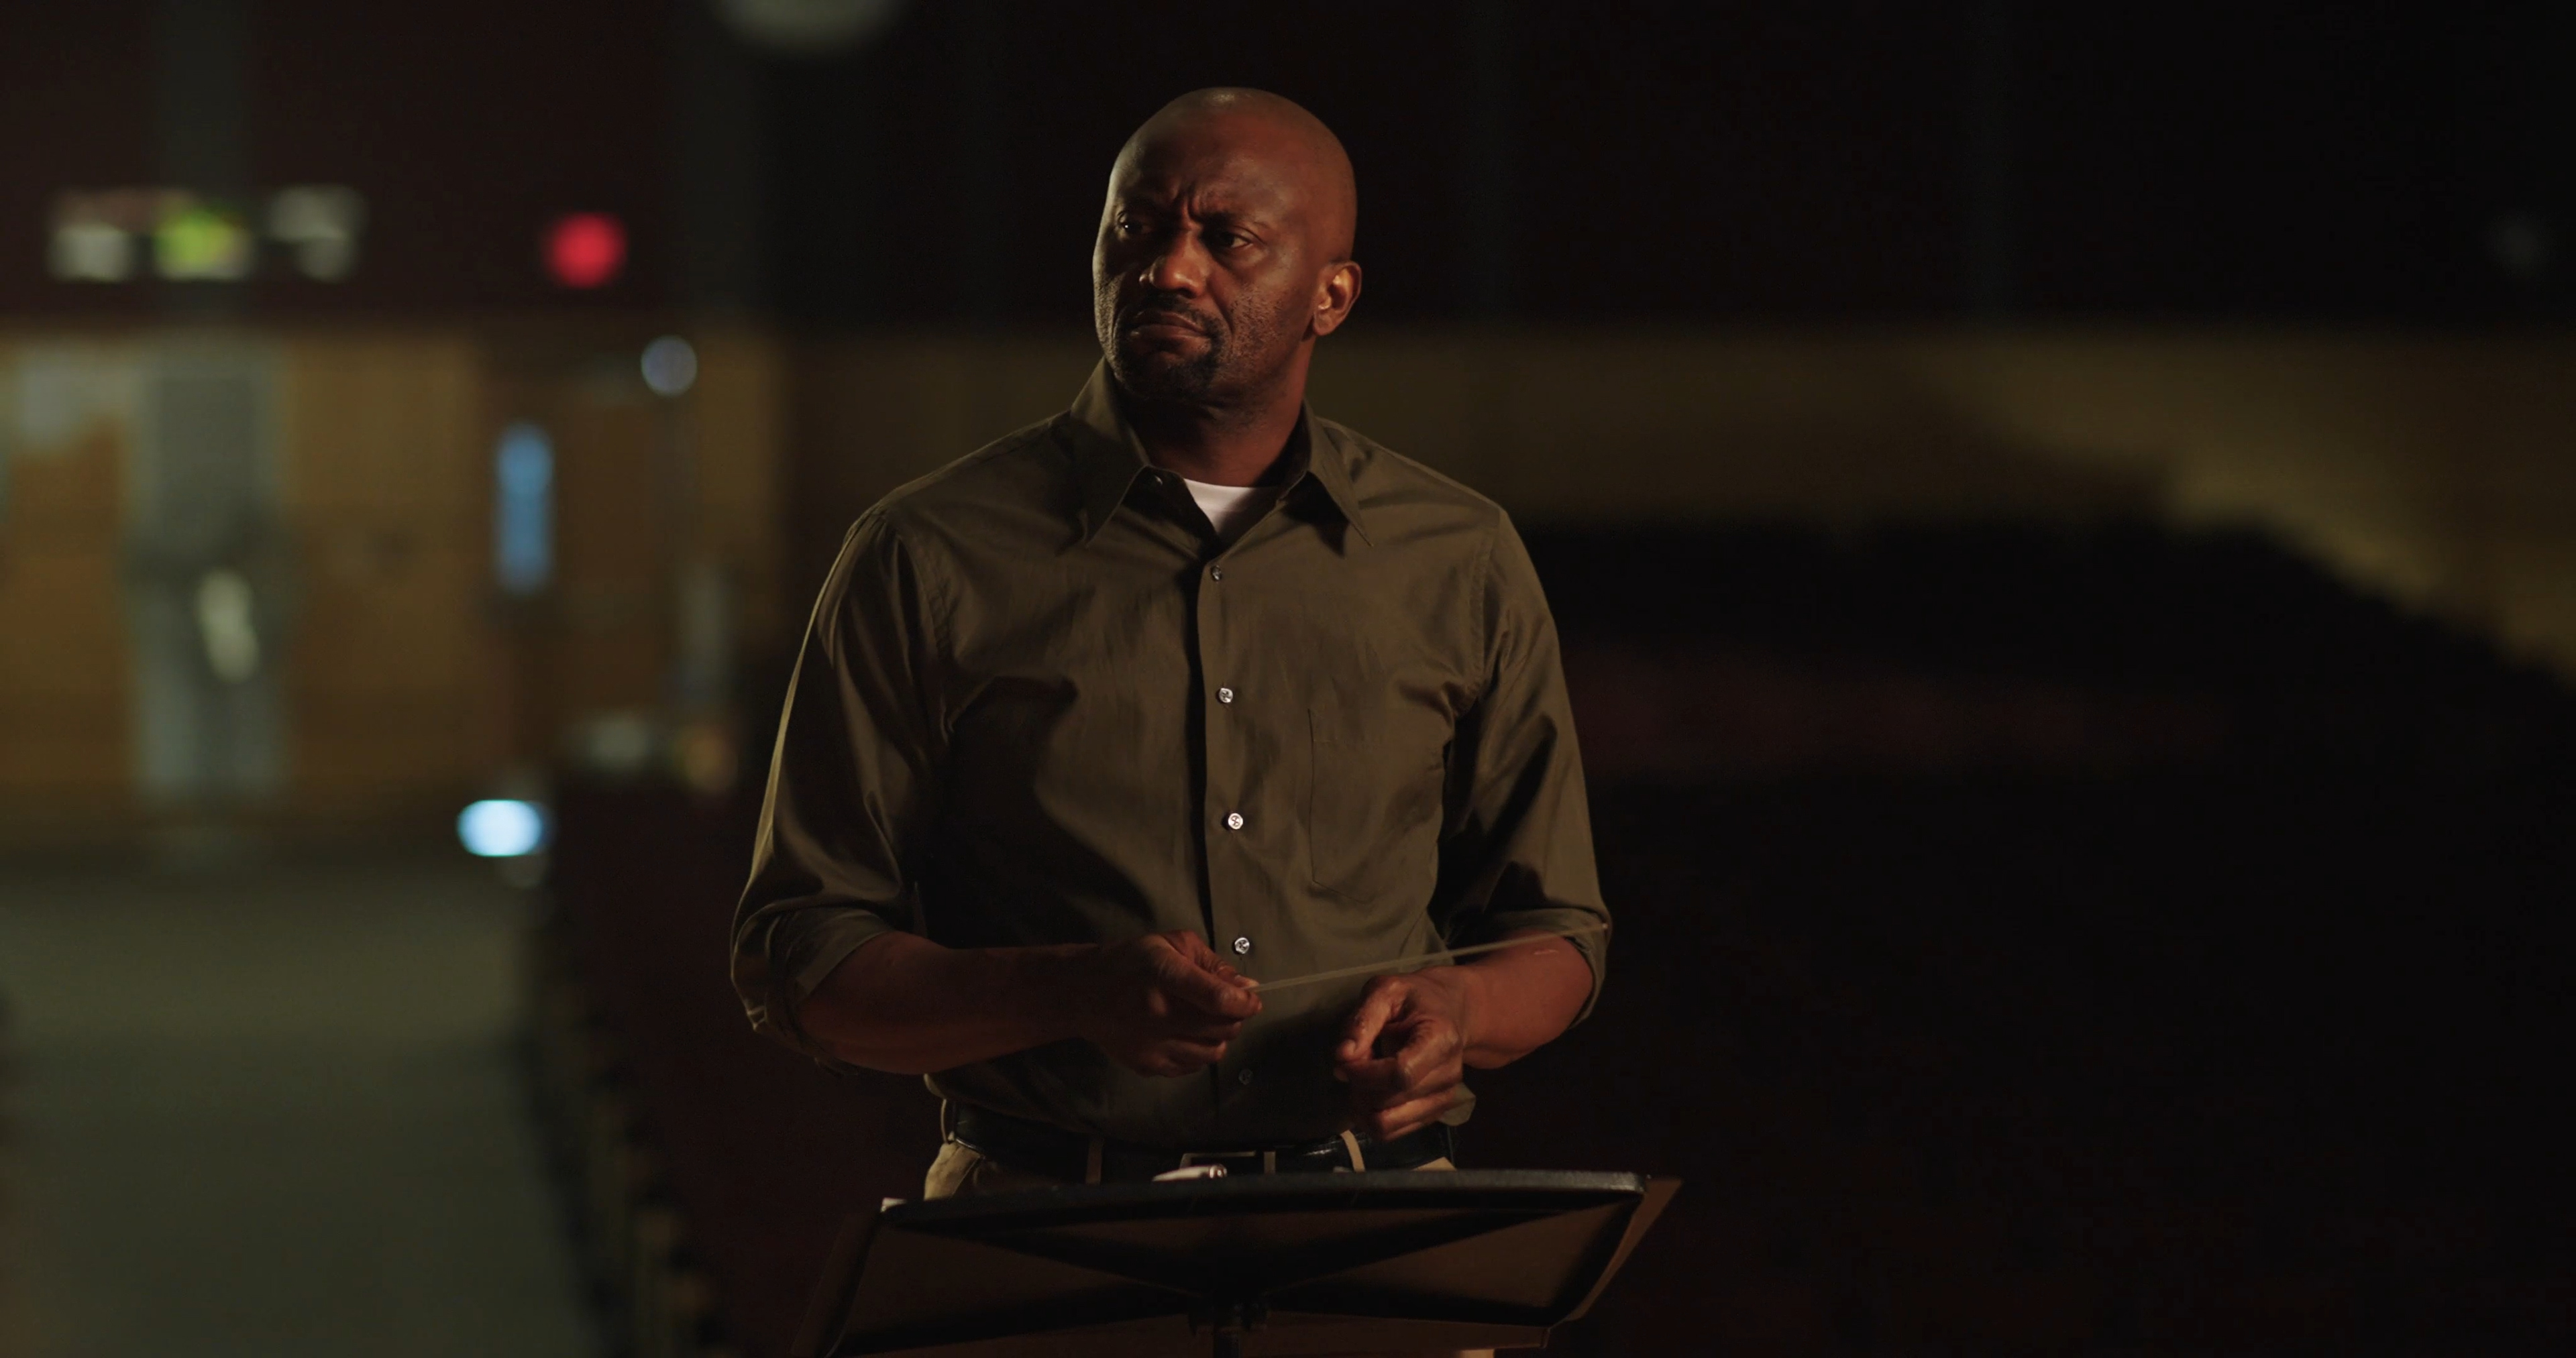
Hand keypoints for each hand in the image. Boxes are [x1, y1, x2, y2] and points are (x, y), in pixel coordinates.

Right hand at [1073, 930, 1262, 1076]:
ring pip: (1213, 1051)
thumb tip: (1246, 987)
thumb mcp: (1170, 945)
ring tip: (1207, 1020)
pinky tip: (1188, 1034)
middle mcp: (1158, 1013)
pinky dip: (1201, 1051)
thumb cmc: (1129, 963)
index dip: (1244, 1002)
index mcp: (1163, 974)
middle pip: (1222, 1028)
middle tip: (1228, 1006)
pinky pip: (1194, 1066)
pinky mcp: (1148, 1064)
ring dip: (1220, 1036)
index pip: (1217, 998)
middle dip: (1236, 1017)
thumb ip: (1211, 964)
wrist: (1083, 994)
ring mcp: (1152, 1043)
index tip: (1251, 999)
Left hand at [1335, 969, 1476, 1140]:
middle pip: (1391, 1104)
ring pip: (1388, 1126)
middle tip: (1350, 1067)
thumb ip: (1362, 1020)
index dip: (1365, 1074)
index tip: (1345, 1062)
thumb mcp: (1386, 991)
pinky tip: (1368, 1093)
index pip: (1401, 1074)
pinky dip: (1371, 1117)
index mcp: (1441, 1040)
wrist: (1451, 1012)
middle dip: (1359, 1089)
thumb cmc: (1414, 999)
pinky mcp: (1434, 1114)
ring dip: (1362, 1107)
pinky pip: (1393, 1133)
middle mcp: (1449, 1076)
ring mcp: (1444, 1099)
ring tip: (1359, 1082)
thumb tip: (1342, 1057)